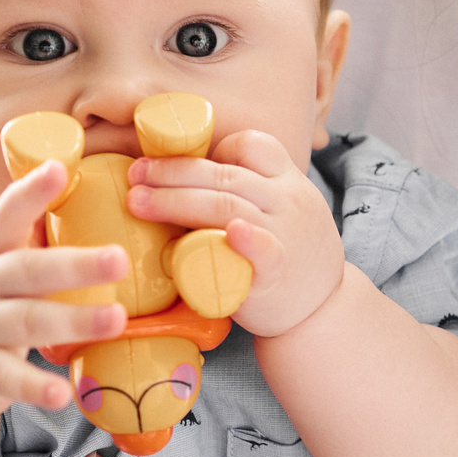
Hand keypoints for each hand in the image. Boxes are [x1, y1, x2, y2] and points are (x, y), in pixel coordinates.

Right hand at [0, 160, 128, 423]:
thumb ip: (27, 246)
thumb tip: (86, 203)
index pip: (5, 217)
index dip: (30, 193)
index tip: (60, 168)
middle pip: (28, 270)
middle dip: (75, 264)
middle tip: (119, 259)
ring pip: (27, 321)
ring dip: (73, 320)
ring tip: (116, 319)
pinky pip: (9, 378)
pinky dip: (36, 386)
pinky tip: (63, 394)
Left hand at [129, 131, 345, 337]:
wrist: (322, 310)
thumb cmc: (289, 258)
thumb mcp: (283, 212)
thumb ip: (247, 194)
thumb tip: (184, 179)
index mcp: (287, 182)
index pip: (252, 146)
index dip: (209, 149)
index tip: (172, 166)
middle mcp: (288, 202)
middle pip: (224, 175)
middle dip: (172, 172)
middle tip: (135, 175)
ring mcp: (286, 236)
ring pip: (227, 207)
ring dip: (177, 200)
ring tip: (139, 202)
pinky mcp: (278, 274)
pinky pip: (265, 250)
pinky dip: (248, 240)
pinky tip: (228, 233)